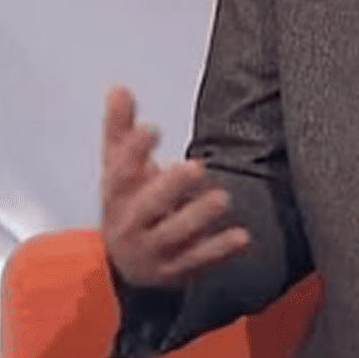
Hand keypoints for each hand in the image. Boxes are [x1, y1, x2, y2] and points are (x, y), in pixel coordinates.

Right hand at [100, 85, 249, 288]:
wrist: (125, 262)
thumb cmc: (128, 199)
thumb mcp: (119, 165)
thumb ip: (121, 127)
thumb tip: (117, 87)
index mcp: (115, 195)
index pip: (119, 172)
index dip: (134, 150)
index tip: (153, 127)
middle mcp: (129, 225)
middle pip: (145, 208)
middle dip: (170, 187)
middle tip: (197, 166)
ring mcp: (151, 251)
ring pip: (172, 236)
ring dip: (197, 217)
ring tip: (222, 197)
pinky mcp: (174, 270)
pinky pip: (197, 262)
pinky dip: (219, 250)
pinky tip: (243, 236)